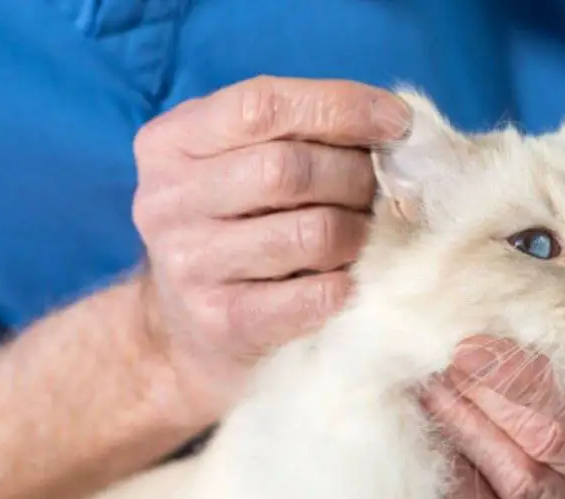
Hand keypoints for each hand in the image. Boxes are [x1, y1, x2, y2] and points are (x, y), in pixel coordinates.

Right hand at [130, 76, 409, 422]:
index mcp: (170, 142)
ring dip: (360, 231)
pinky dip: (350, 282)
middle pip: (287, 169)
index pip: (262, 105)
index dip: (340, 106)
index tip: (397, 121)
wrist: (188, 328)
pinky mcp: (222, 322)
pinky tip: (350, 276)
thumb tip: (393, 126)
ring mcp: (189, 265)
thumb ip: (299, 132)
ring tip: (367, 232)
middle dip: (355, 175)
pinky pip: (316, 294)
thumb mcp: (242, 161)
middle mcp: (167, 201)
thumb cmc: (236, 224)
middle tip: (382, 190)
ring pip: (313, 232)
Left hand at [423, 324, 564, 498]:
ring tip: (438, 376)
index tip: (475, 343)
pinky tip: (444, 410)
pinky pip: (507, 498)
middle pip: (556, 445)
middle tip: (445, 352)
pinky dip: (470, 455)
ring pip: (527, 478)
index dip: (531, 380)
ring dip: (472, 424)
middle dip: (492, 397)